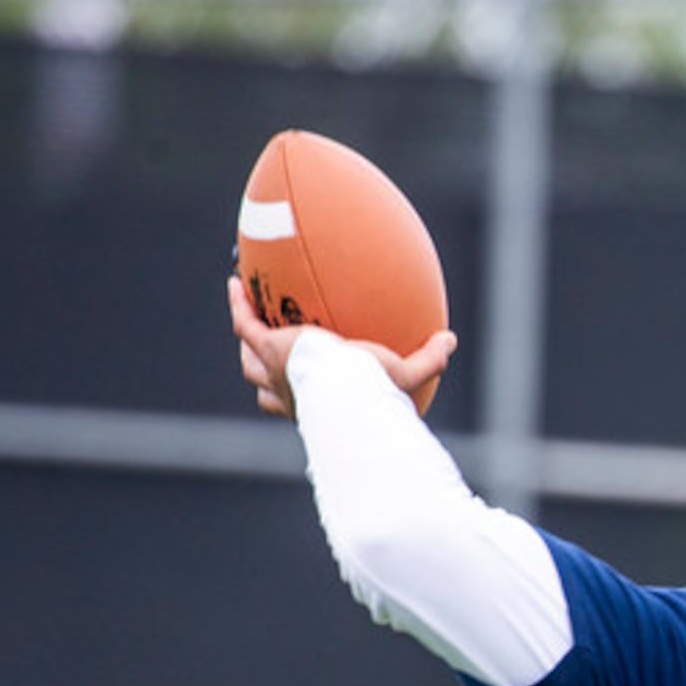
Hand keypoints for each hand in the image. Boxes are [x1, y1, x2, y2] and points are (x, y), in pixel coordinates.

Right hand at [228, 275, 454, 419]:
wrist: (347, 387)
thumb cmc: (373, 392)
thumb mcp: (406, 377)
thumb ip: (429, 360)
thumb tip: (450, 340)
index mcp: (315, 403)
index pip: (299, 403)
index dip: (295, 394)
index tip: (301, 381)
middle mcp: (289, 392)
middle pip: (264, 385)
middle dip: (260, 370)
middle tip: (262, 352)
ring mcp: (275, 371)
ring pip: (249, 359)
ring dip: (246, 339)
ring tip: (245, 314)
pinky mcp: (269, 348)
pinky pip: (244, 322)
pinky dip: (239, 304)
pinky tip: (236, 282)